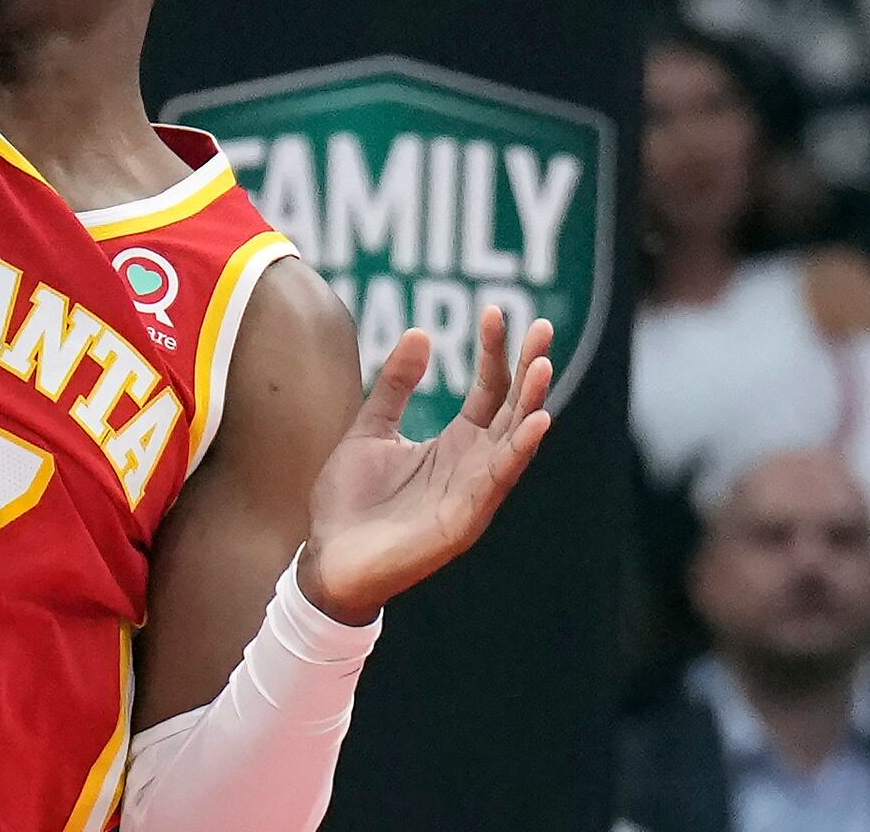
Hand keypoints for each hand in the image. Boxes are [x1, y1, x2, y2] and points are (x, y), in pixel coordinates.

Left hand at [297, 308, 553, 625]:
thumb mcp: (370, 429)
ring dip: (532, 402)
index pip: (489, 390)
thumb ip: (395, 386)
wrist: (326, 559)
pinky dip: (519, 450)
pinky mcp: (465, 519)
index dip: (494, 352)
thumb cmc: (350, 501)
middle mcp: (473, 465)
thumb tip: (419, 333)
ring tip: (542, 363)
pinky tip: (537, 421)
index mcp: (455, 444)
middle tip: (540, 324)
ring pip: (515, 441)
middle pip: (512, 408)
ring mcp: (473, 492)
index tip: (493, 311)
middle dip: (528, 367)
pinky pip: (499, 480)